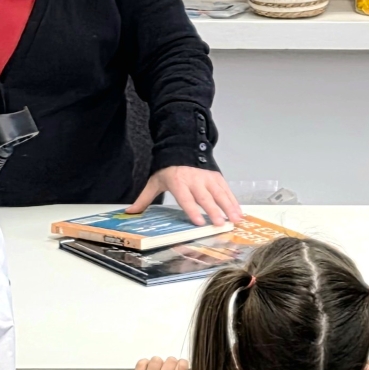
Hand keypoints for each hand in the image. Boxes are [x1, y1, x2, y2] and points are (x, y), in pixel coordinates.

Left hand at [128, 166, 244, 226]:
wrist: (182, 146)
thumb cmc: (169, 168)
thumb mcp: (155, 181)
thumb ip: (144, 198)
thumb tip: (130, 212)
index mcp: (178, 183)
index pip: (186, 199)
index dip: (192, 210)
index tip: (199, 222)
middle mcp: (194, 180)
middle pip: (205, 198)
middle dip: (213, 211)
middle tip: (220, 224)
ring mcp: (207, 178)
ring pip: (219, 194)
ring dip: (228, 207)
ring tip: (235, 219)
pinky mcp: (217, 176)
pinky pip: (226, 190)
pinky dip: (233, 201)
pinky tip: (238, 212)